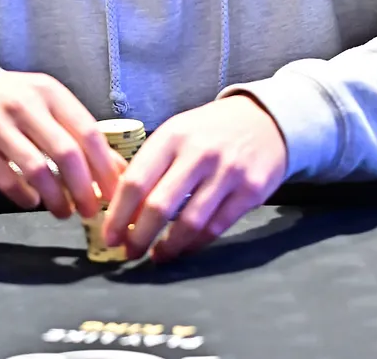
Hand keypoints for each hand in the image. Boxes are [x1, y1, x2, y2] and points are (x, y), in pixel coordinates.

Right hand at [0, 69, 124, 219]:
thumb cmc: (8, 100)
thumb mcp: (43, 103)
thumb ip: (76, 131)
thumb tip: (119, 169)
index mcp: (49, 91)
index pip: (87, 131)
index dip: (105, 166)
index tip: (115, 193)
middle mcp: (24, 103)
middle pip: (66, 153)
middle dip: (84, 189)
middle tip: (91, 211)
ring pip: (37, 169)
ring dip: (56, 198)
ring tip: (64, 212)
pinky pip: (5, 179)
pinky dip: (24, 197)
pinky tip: (32, 201)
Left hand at [102, 94, 286, 261]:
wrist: (266, 120)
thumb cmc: (211, 130)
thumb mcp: (178, 133)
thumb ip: (153, 165)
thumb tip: (123, 210)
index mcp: (173, 135)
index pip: (136, 180)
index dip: (118, 215)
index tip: (110, 237)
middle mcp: (199, 152)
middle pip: (159, 205)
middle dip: (138, 237)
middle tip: (129, 253)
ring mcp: (228, 171)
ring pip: (189, 223)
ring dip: (167, 246)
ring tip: (156, 255)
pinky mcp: (252, 190)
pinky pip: (216, 227)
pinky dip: (195, 244)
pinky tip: (184, 247)